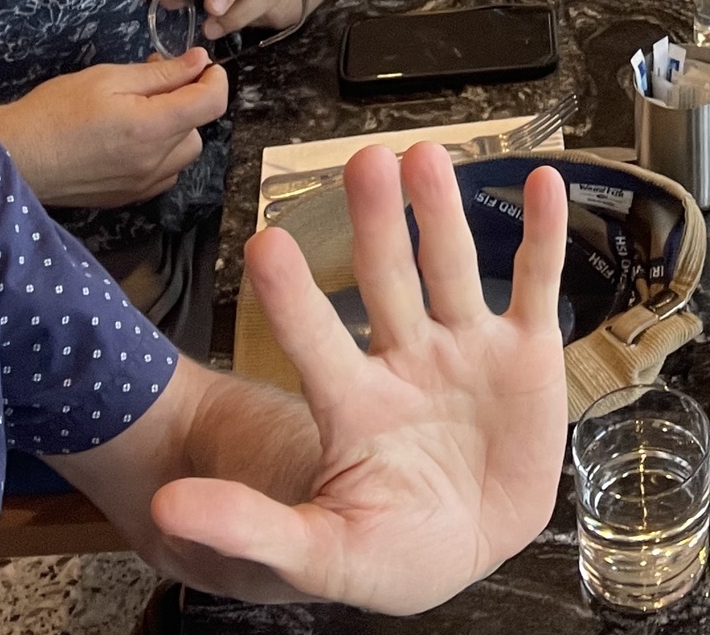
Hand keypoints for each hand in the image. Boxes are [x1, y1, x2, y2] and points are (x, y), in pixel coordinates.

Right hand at [0, 51, 227, 205]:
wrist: (13, 156)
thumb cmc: (54, 111)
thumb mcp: (108, 78)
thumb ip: (161, 73)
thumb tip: (200, 62)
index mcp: (151, 128)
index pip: (212, 103)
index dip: (214, 78)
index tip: (201, 65)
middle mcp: (153, 162)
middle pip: (199, 126)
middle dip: (187, 99)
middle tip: (154, 80)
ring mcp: (141, 185)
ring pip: (184, 151)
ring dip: (175, 128)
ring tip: (140, 110)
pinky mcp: (128, 198)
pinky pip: (164, 172)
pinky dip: (160, 153)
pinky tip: (132, 138)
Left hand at [151, 144, 567, 612]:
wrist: (476, 549)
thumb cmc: (392, 552)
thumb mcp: (319, 553)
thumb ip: (249, 529)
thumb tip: (167, 510)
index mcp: (355, 405)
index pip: (316, 342)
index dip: (293, 297)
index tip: (263, 242)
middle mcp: (408, 359)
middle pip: (387, 280)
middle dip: (375, 222)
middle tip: (362, 160)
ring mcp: (468, 349)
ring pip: (452, 267)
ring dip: (442, 212)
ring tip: (426, 156)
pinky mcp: (527, 352)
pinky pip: (535, 283)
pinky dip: (543, 232)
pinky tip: (542, 182)